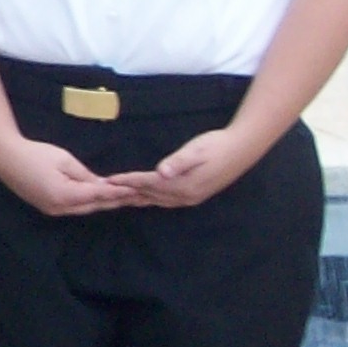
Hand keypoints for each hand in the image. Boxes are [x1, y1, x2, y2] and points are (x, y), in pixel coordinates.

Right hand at [0, 135, 136, 217]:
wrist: (4, 157)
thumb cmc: (35, 153)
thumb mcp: (64, 159)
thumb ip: (85, 175)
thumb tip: (102, 185)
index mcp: (65, 195)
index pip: (99, 195)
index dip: (118, 193)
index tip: (136, 190)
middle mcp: (59, 208)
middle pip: (93, 206)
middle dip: (114, 201)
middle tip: (135, 197)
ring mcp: (52, 210)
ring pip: (84, 209)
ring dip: (102, 204)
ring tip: (122, 199)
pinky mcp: (47, 207)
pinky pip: (73, 208)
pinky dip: (88, 203)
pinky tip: (98, 199)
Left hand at [107, 124, 263, 211]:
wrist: (242, 149)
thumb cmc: (216, 145)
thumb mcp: (196, 150)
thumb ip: (178, 162)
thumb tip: (162, 172)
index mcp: (182, 185)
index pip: (147, 184)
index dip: (127, 181)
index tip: (108, 180)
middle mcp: (184, 196)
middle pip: (149, 195)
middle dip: (127, 193)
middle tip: (105, 192)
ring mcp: (190, 198)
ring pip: (157, 201)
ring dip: (137, 198)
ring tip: (118, 197)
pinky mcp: (195, 195)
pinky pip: (166, 201)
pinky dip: (151, 199)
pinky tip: (144, 198)